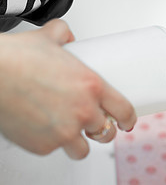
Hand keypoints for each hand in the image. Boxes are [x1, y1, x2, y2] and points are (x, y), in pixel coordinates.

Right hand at [0, 19, 136, 158]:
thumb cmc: (17, 58)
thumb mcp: (49, 38)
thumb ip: (65, 35)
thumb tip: (68, 37)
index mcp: (92, 86)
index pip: (124, 110)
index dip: (128, 119)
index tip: (127, 122)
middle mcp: (83, 111)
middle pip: (106, 132)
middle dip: (102, 130)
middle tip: (93, 125)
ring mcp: (64, 132)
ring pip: (82, 149)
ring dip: (79, 142)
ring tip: (69, 131)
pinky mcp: (43, 146)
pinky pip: (54, 150)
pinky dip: (51, 143)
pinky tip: (44, 129)